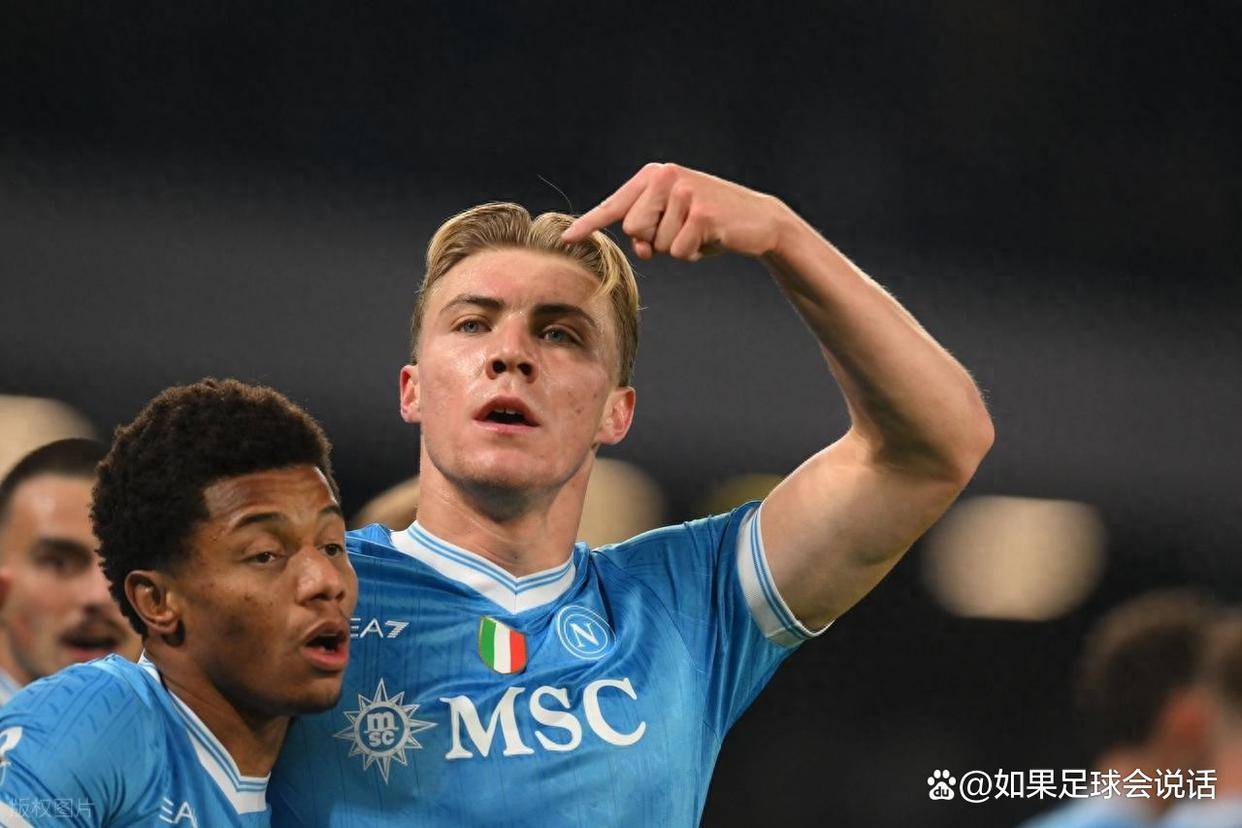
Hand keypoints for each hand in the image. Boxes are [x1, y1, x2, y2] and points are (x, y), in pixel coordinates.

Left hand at [561, 163, 788, 260]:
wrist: (758, 220)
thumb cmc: (710, 224)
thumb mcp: (674, 224)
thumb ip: (648, 232)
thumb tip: (639, 248)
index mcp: (654, 175)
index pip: (615, 204)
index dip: (590, 224)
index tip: (567, 238)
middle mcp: (666, 177)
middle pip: (634, 229)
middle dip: (655, 240)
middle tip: (683, 230)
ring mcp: (684, 193)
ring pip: (657, 243)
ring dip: (678, 248)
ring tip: (700, 233)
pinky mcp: (702, 212)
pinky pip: (679, 251)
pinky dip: (694, 254)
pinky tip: (712, 238)